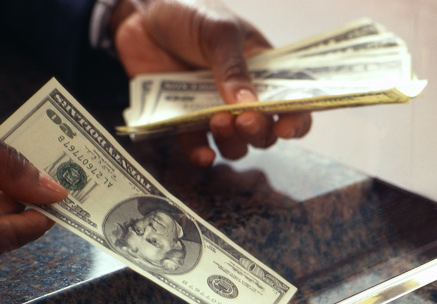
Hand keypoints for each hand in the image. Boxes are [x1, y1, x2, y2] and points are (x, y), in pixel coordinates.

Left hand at [112, 0, 311, 166]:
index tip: (284, 126)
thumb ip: (233, 67)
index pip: (290, 104)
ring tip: (217, 121)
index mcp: (261, 72)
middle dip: (258, 132)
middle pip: (263, 133)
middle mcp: (241, 98)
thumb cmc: (188, 13)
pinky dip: (202, 156)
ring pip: (235, 146)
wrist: (141, 15)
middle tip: (243, 119)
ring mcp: (213, 113)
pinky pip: (198, 149)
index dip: (295, 120)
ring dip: (232, 143)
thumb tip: (248, 104)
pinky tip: (203, 155)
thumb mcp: (218, 30)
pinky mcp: (184, 124)